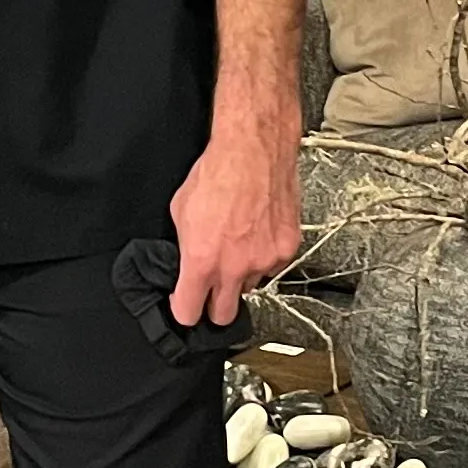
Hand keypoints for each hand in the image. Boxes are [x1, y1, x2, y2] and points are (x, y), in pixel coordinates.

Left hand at [168, 128, 301, 331]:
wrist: (254, 151)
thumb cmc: (217, 173)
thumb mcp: (181, 211)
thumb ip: (184, 246)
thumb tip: (186, 260)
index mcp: (202, 261)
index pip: (189, 313)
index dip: (184, 311)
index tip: (185, 305)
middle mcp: (234, 268)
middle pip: (223, 315)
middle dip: (214, 307)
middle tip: (211, 292)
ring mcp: (263, 261)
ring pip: (249, 288)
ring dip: (241, 276)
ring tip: (238, 246)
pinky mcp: (286, 250)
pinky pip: (272, 267)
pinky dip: (264, 257)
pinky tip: (257, 233)